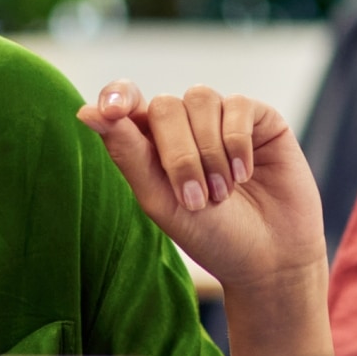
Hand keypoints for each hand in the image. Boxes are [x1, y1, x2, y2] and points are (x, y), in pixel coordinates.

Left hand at [77, 82, 326, 293]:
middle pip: (164, 106)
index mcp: (152, 143)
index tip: (112, 110)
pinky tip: (245, 175)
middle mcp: (186, 124)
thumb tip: (85, 111)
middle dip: (178, 154)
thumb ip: (127, 154)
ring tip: (223, 193)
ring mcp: (223, 118)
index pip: (126, 101)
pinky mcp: (260, 118)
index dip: (117, 96)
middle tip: (196, 200)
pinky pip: (238, 105)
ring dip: (209, 152)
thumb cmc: (211, 235)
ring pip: (200, 99)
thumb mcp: (160, 200)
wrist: (271, 258)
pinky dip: (237, 143)